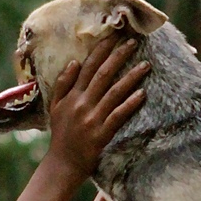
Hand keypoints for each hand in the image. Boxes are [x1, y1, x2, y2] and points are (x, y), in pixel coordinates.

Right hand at [47, 34, 148, 177]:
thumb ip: (63, 84)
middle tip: (133, 42)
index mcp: (71, 96)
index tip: (113, 36)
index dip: (100, 50)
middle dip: (118, 56)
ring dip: (131, 77)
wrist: (63, 163)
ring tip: (146, 65)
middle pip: (103, 75)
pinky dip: (130, 104)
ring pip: (114, 92)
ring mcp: (92, 118)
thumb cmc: (61, 134)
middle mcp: (82, 104)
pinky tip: (142, 94)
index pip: (87, 67)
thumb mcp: (55, 107)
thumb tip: (74, 62)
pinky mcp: (102, 133)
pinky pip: (119, 115)